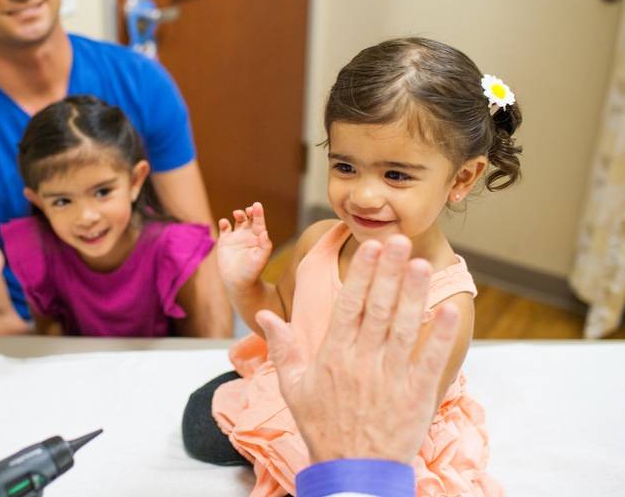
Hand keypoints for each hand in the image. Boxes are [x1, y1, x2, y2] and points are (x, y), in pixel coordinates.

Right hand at [216, 202, 272, 291]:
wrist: (238, 282)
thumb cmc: (252, 272)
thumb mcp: (260, 260)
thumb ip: (265, 246)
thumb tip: (265, 232)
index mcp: (259, 238)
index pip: (259, 223)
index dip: (258, 214)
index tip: (256, 205)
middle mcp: (248, 235)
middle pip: (249, 218)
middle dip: (249, 212)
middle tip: (249, 210)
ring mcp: (236, 237)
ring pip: (238, 220)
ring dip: (238, 214)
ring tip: (238, 214)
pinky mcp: (225, 241)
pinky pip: (224, 228)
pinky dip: (224, 223)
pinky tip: (224, 223)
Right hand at [256, 235, 459, 463]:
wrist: (352, 474)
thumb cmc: (323, 428)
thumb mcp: (293, 388)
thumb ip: (282, 348)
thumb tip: (266, 315)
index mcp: (333, 355)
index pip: (350, 305)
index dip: (362, 274)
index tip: (371, 248)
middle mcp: (362, 361)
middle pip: (379, 307)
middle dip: (390, 271)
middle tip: (400, 240)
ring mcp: (391, 377)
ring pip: (404, 326)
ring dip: (415, 293)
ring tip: (422, 264)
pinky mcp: (416, 394)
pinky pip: (429, 359)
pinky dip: (439, 335)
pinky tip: (448, 310)